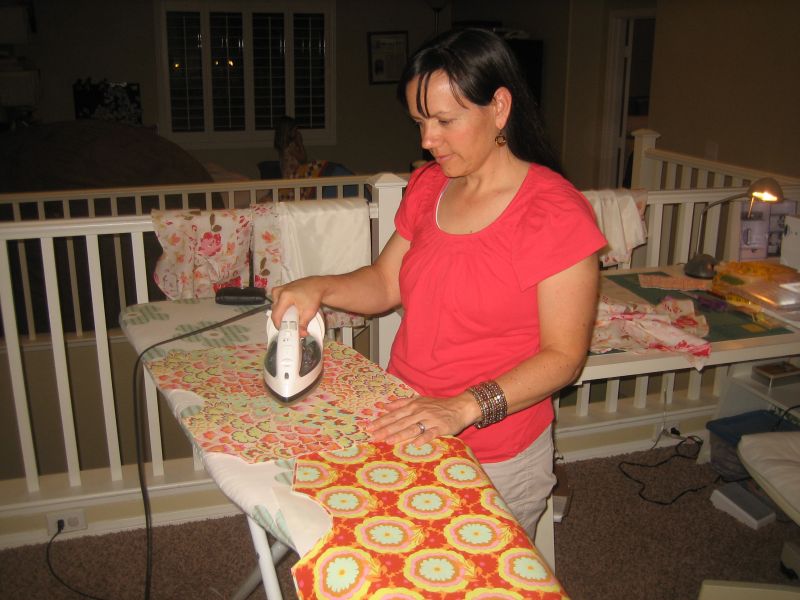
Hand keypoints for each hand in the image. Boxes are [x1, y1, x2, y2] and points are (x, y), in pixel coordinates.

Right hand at [271, 277, 325, 335]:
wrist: (317, 285)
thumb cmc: (314, 296)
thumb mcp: (309, 312)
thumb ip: (303, 325)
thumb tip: (301, 335)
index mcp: (284, 296)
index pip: (276, 316)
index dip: (279, 326)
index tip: (285, 331)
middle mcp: (279, 292)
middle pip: (275, 311)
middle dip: (282, 320)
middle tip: (290, 325)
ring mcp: (278, 289)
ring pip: (275, 307)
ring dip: (282, 313)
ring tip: (292, 316)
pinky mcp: (280, 289)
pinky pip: (277, 302)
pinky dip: (282, 308)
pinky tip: (290, 310)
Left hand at [365, 392, 479, 445]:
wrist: (460, 406)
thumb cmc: (438, 406)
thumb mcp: (419, 400)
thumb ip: (401, 403)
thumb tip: (384, 406)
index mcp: (413, 406)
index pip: (394, 414)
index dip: (381, 421)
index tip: (368, 428)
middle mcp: (420, 412)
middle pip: (400, 422)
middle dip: (386, 429)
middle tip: (373, 437)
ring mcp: (430, 420)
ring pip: (413, 427)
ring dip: (401, 434)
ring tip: (389, 441)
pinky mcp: (441, 427)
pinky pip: (431, 433)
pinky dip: (424, 438)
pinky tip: (416, 444)